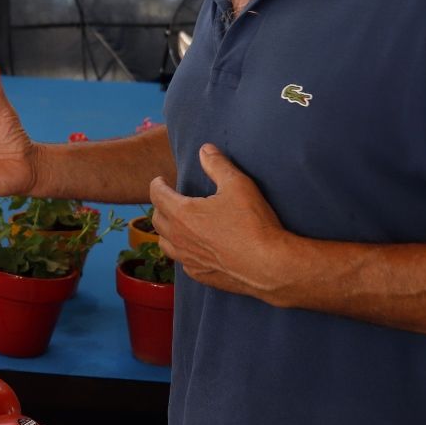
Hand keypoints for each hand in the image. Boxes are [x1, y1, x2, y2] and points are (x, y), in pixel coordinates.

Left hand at [149, 145, 291, 298]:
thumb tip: (205, 149)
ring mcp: (188, 259)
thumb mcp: (237, 185)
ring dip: (167, 231)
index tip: (161, 180)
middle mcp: (179, 238)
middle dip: (160, 206)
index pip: (157, 195)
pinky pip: (183, 262)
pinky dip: (183, 252)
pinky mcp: (200, 275)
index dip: (157, 184)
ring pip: (165, 244)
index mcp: (182, 213)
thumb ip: (217, 165)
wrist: (268, 265)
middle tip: (169, 199)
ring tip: (176, 224)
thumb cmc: (252, 223)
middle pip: (157, 220)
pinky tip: (193, 249)